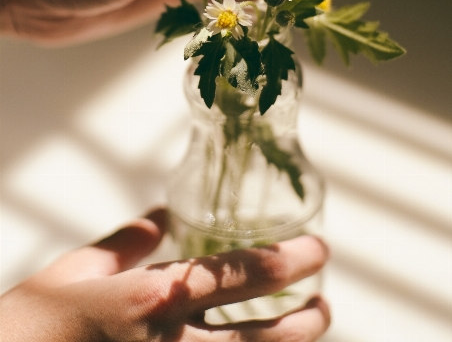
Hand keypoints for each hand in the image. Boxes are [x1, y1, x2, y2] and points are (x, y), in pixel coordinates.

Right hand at [1, 209, 329, 341]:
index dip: (289, 260)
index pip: (241, 274)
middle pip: (262, 336)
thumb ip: (126, 240)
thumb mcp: (75, 270)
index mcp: (152, 298)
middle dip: (305, 318)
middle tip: (326, 302)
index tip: (317, 249)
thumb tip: (161, 215)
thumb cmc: (31, 324)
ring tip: (312, 326)